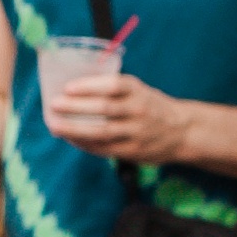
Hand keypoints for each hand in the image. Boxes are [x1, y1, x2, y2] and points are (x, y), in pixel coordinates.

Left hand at [40, 70, 197, 163]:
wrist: (183, 131)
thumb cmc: (148, 105)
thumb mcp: (138, 90)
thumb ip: (112, 89)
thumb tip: (69, 89)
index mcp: (138, 90)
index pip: (113, 85)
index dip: (89, 86)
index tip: (67, 87)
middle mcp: (139, 110)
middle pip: (104, 109)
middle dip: (76, 107)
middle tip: (53, 104)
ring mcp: (136, 132)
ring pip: (102, 132)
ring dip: (74, 129)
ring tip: (54, 125)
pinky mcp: (133, 151)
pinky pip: (104, 148)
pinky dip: (84, 143)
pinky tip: (69, 139)